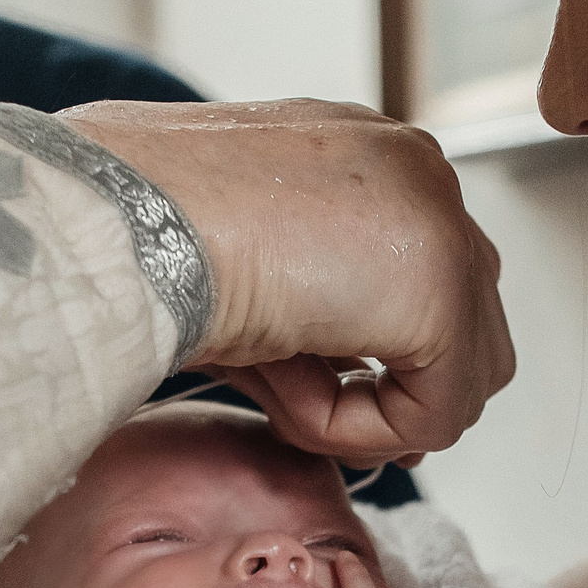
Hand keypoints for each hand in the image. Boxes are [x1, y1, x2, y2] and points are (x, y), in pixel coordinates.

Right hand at [61, 99, 514, 464]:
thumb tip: (352, 394)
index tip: (306, 384)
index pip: (425, 272)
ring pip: (463, 377)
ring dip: (372, 413)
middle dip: (391, 389)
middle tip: (306, 409)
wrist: (119, 220)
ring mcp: (439, 222)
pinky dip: (362, 434)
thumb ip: (312, 320)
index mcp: (364, 154)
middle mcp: (415, 173)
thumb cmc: (137, 235)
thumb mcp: (237, 267)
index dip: (378, 355)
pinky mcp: (440, 291)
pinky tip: (288, 393)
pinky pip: (437, 416)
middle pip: (468, 324)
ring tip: (280, 387)